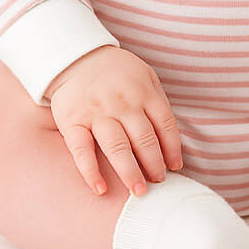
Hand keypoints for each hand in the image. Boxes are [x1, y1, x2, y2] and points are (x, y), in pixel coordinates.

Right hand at [46, 46, 184, 197]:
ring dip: (130, 172)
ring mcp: (97, 113)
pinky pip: (81, 150)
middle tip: (159, 183)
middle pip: (144, 139)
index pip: (165, 124)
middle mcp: (122, 103)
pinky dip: (90, 171)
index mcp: (143, 92)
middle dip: (154, 165)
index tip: (175, 167)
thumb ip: (158, 100)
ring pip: (117, 147)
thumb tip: (171, 137)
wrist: (76, 56)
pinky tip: (100, 189)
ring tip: (139, 193)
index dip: (172, 148)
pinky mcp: (73, 121)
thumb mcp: (144, 74)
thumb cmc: (116, 71)